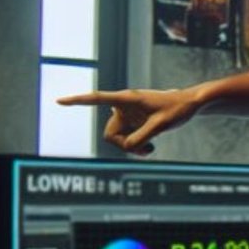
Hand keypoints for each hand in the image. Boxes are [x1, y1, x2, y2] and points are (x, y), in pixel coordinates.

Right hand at [56, 88, 198, 154]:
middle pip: (110, 133)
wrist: (188, 105)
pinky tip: (149, 146)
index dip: (78, 101)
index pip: (97, 99)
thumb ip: (143, 137)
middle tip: (146, 149)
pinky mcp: (132, 121)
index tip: (60, 100)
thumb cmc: (177, 109)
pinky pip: (125, 139)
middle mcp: (122, 106)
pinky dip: (135, 146)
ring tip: (151, 148)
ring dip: (132, 147)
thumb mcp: (162, 125)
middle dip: (124, 145)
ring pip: (117, 139)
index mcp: (127, 99)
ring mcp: (126, 115)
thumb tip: (128, 147)